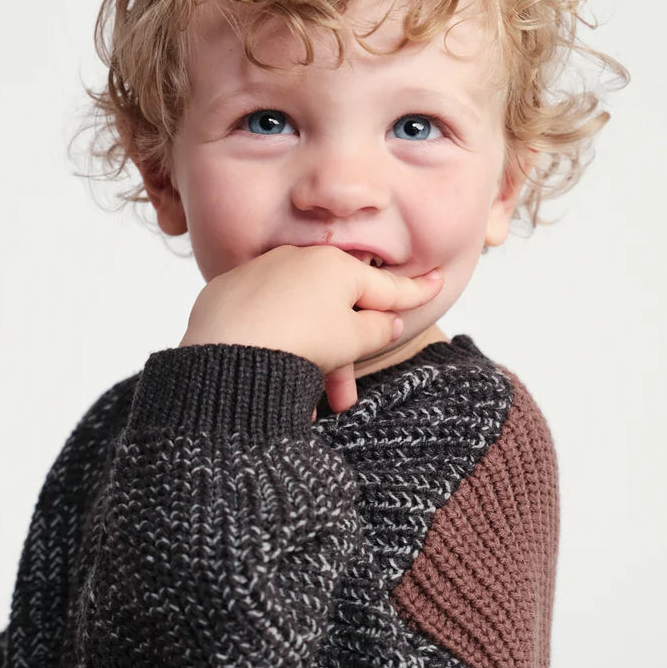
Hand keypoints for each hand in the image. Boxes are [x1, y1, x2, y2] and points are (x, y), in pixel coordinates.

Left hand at [179, 245, 444, 413]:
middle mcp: (298, 261)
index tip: (438, 279)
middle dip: (344, 358)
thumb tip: (390, 320)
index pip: (385, 285)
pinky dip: (277, 348)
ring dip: (311, 363)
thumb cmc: (299, 341)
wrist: (229, 351)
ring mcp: (261, 274)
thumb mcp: (352, 340)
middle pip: (336, 311)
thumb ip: (379, 327)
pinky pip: (266, 321)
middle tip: (345, 399)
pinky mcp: (228, 294)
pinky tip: (273, 380)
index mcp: (336, 267)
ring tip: (306, 407)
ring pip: (301, 320)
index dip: (415, 290)